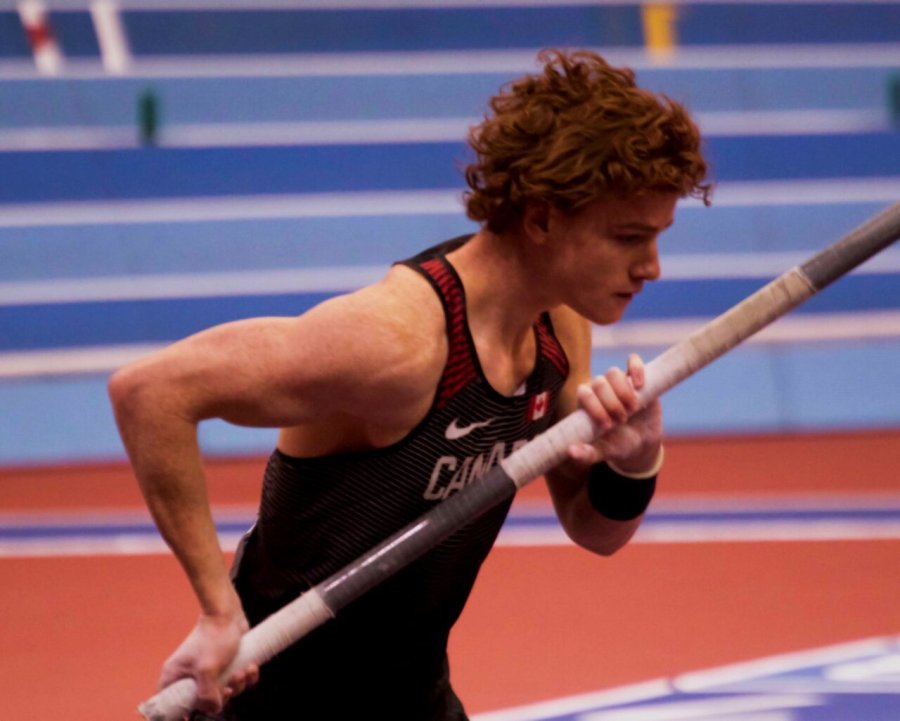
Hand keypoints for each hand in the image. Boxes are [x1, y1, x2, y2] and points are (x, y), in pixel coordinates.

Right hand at [158, 608, 258, 715]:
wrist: (228, 613)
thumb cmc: (213, 636)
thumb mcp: (208, 669)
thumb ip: (207, 694)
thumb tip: (214, 709)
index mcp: (174, 676)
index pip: (167, 703)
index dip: (179, 712)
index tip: (192, 715)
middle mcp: (189, 675)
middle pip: (202, 702)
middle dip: (221, 697)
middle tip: (228, 687)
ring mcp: (208, 670)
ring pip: (223, 691)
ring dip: (237, 685)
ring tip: (241, 671)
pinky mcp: (225, 664)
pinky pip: (236, 680)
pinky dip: (246, 677)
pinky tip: (250, 667)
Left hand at [567, 353, 661, 472]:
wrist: (642, 441)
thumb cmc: (617, 445)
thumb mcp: (603, 452)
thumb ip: (587, 454)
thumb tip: (570, 452)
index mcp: (587, 402)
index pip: (584, 393)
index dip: (595, 407)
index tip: (608, 425)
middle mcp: (600, 389)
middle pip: (599, 383)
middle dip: (611, 403)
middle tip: (622, 420)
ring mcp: (618, 381)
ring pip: (613, 372)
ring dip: (624, 391)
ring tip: (633, 408)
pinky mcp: (636, 377)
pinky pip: (633, 361)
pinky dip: (636, 369)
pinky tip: (640, 385)